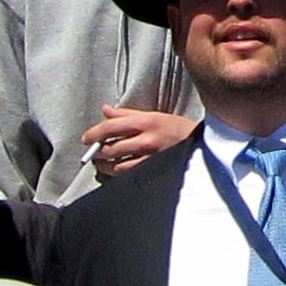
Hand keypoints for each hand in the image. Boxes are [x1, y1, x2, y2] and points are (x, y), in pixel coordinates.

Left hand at [83, 106, 198, 177]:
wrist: (198, 143)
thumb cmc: (175, 127)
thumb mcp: (152, 115)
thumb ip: (127, 114)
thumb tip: (106, 110)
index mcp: (145, 122)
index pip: (111, 127)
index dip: (95, 133)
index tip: (86, 138)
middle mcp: (146, 139)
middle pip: (111, 147)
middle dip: (97, 151)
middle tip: (92, 152)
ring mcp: (149, 157)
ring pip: (117, 164)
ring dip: (104, 165)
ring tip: (100, 163)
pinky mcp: (153, 169)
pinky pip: (128, 174)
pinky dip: (117, 173)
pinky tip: (114, 170)